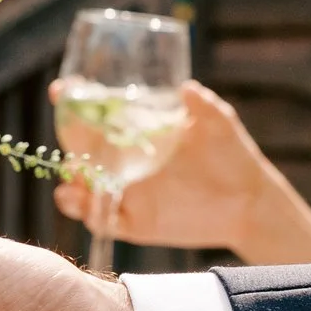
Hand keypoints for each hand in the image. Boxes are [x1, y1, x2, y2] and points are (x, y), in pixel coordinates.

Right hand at [52, 83, 310, 265]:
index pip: (97, 113)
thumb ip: (204, 107)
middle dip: (67, 144)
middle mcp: (125, 161)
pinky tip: (82, 204)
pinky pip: (101, 220)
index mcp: (138, 131)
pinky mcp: (134, 222)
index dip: (75, 101)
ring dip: (71, 184)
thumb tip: (187, 89)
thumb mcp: (220, 125)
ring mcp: (127, 192)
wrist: (248, 202)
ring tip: (71, 183)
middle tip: (69, 141)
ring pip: (84, 188)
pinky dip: (86, 213)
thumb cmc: (233, 155)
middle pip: (81, 150)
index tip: (61, 90)